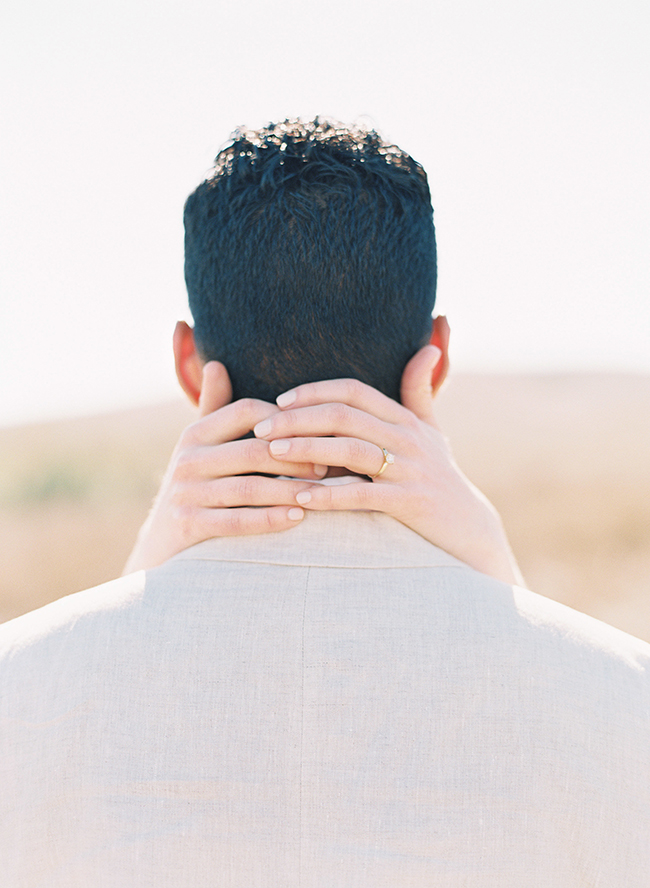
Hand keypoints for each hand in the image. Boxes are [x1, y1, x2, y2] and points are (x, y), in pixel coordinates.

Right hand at [123, 363, 324, 572]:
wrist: (159, 545)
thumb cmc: (195, 487)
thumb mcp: (199, 447)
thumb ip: (213, 408)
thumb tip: (216, 364)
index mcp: (195, 434)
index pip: (245, 411)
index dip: (284, 420)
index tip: (316, 432)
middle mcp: (187, 460)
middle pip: (253, 451)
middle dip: (296, 459)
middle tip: (329, 467)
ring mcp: (186, 494)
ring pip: (249, 489)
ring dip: (290, 491)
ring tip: (322, 495)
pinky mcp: (188, 526)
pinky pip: (237, 521)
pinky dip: (270, 520)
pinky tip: (298, 519)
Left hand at [253, 345, 523, 584]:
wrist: (468, 529)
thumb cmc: (440, 477)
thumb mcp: (433, 431)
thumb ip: (419, 391)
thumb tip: (427, 347)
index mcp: (406, 419)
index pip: (355, 391)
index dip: (315, 391)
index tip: (280, 400)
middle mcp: (409, 438)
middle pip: (346, 416)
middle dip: (299, 418)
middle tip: (261, 427)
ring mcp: (410, 470)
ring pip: (352, 450)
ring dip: (307, 449)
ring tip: (272, 452)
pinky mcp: (410, 503)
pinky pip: (364, 495)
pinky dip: (331, 495)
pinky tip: (301, 498)